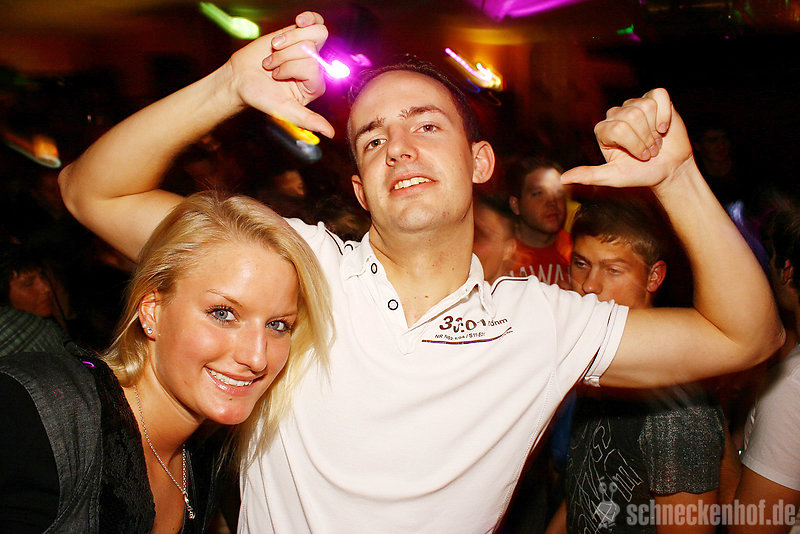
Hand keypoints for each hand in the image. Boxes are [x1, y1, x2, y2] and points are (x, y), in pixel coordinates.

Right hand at [226, 11, 333, 136]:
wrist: (241, 78)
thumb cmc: (261, 96)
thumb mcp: (284, 109)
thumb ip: (308, 120)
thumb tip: (330, 134)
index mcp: (315, 86)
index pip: (312, 66)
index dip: (290, 67)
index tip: (275, 76)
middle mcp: (315, 68)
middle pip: (311, 49)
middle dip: (285, 56)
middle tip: (271, 66)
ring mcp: (308, 50)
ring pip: (310, 34)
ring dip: (287, 41)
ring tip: (275, 51)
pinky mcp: (298, 35)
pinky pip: (314, 22)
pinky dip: (307, 20)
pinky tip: (299, 21)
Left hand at [562, 88, 693, 189]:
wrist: (669, 169)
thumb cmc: (640, 173)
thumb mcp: (613, 177)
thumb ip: (589, 175)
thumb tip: (563, 178)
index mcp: (603, 130)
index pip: (618, 129)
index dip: (634, 144)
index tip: (641, 157)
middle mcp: (616, 114)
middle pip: (631, 116)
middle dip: (645, 139)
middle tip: (649, 151)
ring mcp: (635, 105)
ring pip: (645, 106)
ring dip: (655, 130)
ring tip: (656, 141)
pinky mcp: (654, 99)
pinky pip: (659, 95)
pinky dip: (665, 113)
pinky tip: (664, 126)